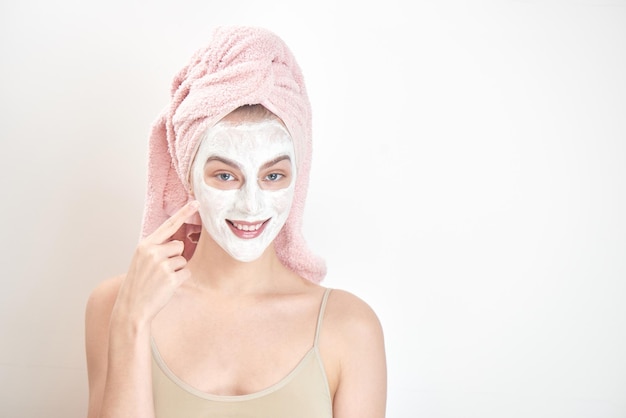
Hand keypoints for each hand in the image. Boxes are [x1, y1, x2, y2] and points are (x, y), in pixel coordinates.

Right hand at [112, 200, 199, 326]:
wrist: (131, 308)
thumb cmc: (138, 284)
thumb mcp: (141, 260)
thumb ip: (156, 249)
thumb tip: (178, 242)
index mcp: (145, 245)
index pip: (168, 225)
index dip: (184, 213)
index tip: (197, 202)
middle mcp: (153, 252)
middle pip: (179, 246)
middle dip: (174, 257)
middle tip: (159, 271)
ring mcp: (162, 265)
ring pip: (183, 260)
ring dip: (176, 270)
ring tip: (160, 280)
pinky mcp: (171, 278)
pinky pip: (186, 273)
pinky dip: (179, 281)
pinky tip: (165, 287)